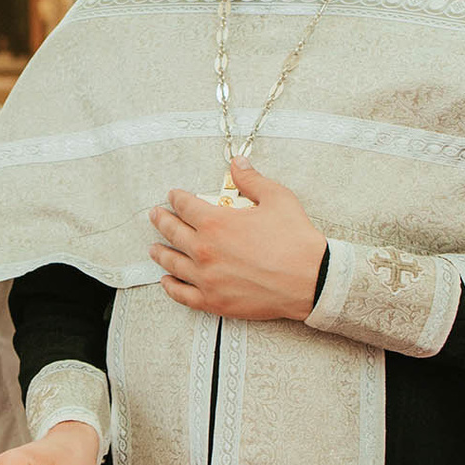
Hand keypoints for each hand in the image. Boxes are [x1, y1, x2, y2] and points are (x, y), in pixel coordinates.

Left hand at [148, 160, 328, 320]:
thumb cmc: (295, 239)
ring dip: (160, 252)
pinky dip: (170, 286)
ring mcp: (206, 278)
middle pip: (172, 232)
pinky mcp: (214, 301)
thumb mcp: (276, 198)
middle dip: (162, 220)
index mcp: (216, 222)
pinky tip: (166, 280)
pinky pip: (182, 294)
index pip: (185, 206)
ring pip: (172, 263)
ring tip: (154, 248)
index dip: (176, 198)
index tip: (173, 195)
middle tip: (155, 215)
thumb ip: (252, 180)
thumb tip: (237, 164)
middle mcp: (204, 250)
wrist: (311, 279)